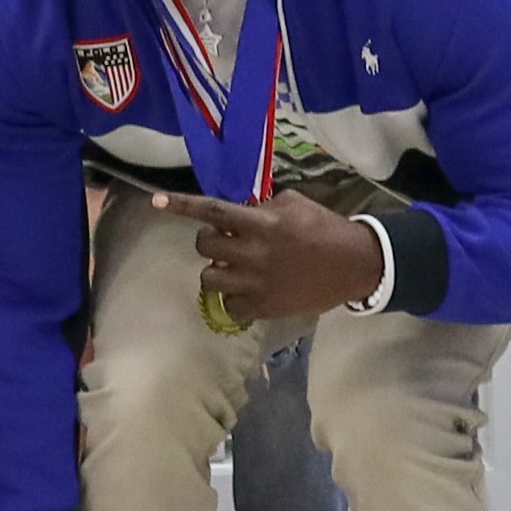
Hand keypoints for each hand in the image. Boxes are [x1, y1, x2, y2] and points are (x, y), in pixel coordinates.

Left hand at [151, 189, 385, 323]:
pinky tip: (248, 291)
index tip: (156, 202)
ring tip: (234, 268)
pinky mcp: (265, 308)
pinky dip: (234, 299)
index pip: (212, 211)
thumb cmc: (325, 227)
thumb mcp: (293, 204)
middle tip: (226, 241)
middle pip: (205, 247)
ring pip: (209, 279)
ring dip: (217, 270)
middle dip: (210, 241)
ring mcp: (257, 283)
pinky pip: (230, 307)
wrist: (354, 264)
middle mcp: (253, 253)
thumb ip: (261, 208)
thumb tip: (235, 214)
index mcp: (261, 223)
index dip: (181, 205)